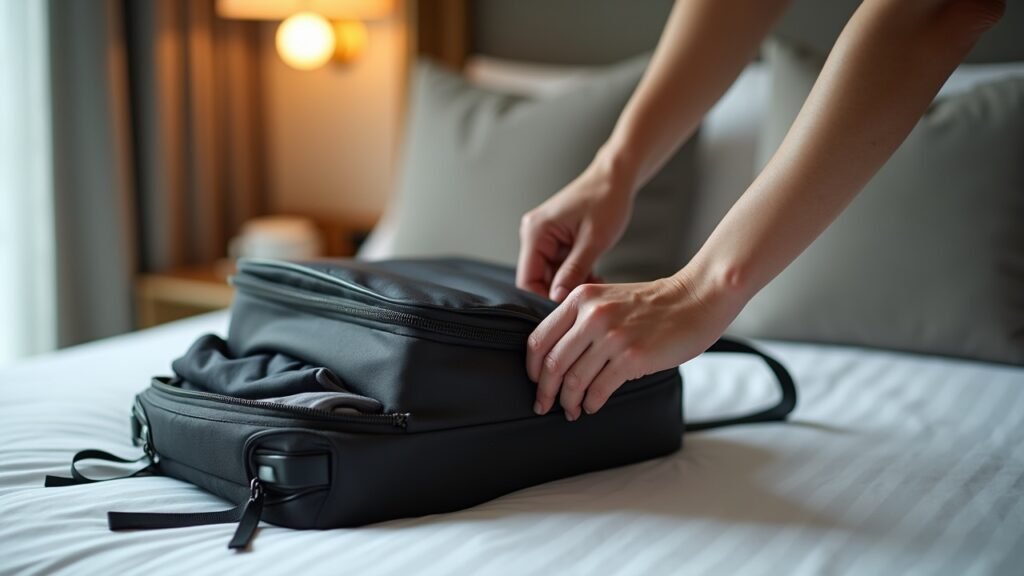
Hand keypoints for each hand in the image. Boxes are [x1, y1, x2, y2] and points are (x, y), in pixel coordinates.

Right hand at [516, 153, 634, 301]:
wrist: (615, 178)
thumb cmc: (606, 200)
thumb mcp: (593, 240)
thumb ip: (574, 270)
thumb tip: (557, 299)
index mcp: (536, 232)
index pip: (527, 279)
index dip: (543, 299)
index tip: (566, 311)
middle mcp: (534, 235)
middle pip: (538, 279)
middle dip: (560, 292)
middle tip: (585, 299)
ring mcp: (544, 238)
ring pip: (551, 275)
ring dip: (571, 284)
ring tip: (594, 284)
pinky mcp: (556, 240)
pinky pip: (560, 267)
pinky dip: (575, 274)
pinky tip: (593, 274)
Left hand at [527, 270, 740, 420]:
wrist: (696, 300)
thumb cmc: (654, 304)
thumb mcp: (608, 300)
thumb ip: (582, 320)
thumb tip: (558, 358)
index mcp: (581, 299)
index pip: (539, 338)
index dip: (531, 367)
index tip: (534, 382)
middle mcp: (592, 316)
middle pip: (552, 363)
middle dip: (545, 391)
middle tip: (543, 405)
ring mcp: (612, 336)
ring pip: (574, 379)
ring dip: (569, 401)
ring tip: (571, 409)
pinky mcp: (632, 357)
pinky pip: (600, 388)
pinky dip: (591, 402)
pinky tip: (592, 406)